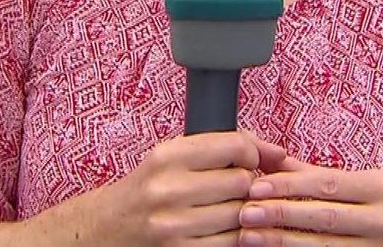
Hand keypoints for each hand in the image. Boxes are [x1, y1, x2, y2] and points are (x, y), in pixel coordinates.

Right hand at [104, 131, 287, 246]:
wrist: (107, 228)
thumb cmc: (146, 190)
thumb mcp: (169, 158)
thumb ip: (217, 148)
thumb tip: (275, 152)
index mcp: (167, 157)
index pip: (234, 146)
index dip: (253, 153)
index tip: (252, 160)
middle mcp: (169, 189)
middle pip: (241, 181)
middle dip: (247, 184)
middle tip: (237, 188)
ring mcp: (175, 225)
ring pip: (240, 213)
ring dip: (242, 211)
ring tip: (227, 208)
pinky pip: (231, 242)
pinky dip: (235, 235)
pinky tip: (222, 228)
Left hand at [235, 155, 382, 245]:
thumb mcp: (364, 183)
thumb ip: (318, 174)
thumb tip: (272, 159)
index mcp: (382, 187)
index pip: (327, 184)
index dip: (289, 185)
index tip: (257, 186)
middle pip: (324, 216)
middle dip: (281, 214)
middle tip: (246, 212)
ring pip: (324, 246)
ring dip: (283, 241)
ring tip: (250, 236)